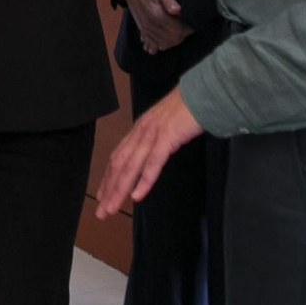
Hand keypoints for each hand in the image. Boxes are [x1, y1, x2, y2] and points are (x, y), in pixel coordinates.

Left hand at [95, 88, 204, 215]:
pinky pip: (153, 162)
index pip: (118, 157)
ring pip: (131, 166)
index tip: (102, 196)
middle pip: (119, 164)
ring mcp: (153, 134)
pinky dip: (144, 180)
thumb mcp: (166, 125)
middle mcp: (141, 132)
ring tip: (112, 208)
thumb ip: (156, 139)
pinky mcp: (167, 137)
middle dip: (109, 189)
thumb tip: (151, 156)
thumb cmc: (187, 109)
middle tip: (102, 211)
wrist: (203, 92)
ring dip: (120, 189)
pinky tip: (137, 195)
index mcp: (139, 129)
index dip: (108, 178)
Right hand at [120, 0, 193, 53]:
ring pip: (163, 44)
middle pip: (171, 39)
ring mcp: (146, 30)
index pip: (176, 30)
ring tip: (179, 34)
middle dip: (181, 36)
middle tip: (186, 30)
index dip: (186, 30)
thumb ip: (168, 0)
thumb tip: (177, 10)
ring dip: (173, 42)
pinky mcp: (143, 31)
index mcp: (157, 15)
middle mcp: (151, 25)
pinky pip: (153, 45)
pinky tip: (166, 43)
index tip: (192, 27)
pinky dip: (161, 46)